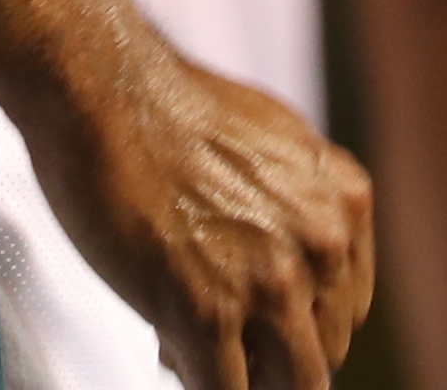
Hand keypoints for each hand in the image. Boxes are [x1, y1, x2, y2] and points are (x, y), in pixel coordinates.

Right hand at [25, 37, 373, 389]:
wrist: (100, 86)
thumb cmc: (162, 102)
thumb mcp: (269, 138)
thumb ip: (293, 202)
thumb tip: (285, 258)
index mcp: (343, 202)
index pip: (345, 305)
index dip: (296, 319)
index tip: (259, 318)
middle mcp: (321, 247)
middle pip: (322, 352)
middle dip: (271, 355)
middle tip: (223, 339)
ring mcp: (268, 286)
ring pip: (290, 385)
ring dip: (246, 379)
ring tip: (195, 349)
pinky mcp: (206, 316)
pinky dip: (201, 384)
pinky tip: (170, 350)